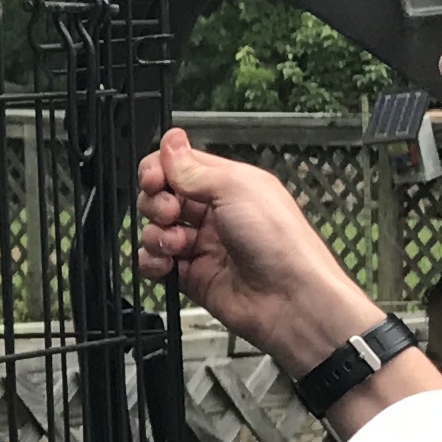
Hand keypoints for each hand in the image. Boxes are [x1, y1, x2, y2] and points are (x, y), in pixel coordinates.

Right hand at [135, 127, 379, 373]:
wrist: (289, 299)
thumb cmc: (279, 241)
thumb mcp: (236, 188)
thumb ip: (195, 168)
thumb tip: (171, 142)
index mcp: (228, 184)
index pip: (180, 166)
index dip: (160, 169)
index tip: (155, 179)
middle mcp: (214, 212)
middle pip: (162, 196)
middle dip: (156, 202)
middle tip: (171, 212)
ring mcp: (202, 245)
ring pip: (156, 229)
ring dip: (157, 234)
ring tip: (177, 243)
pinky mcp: (192, 276)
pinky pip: (156, 263)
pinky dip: (153, 261)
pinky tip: (166, 263)